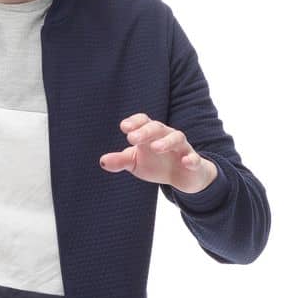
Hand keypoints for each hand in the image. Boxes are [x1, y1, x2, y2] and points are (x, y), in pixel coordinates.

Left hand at [99, 113, 218, 191]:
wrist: (183, 177)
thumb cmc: (156, 164)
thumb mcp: (135, 163)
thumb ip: (120, 160)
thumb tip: (102, 161)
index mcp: (151, 134)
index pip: (143, 121)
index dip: (135, 122)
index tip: (124, 127)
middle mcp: (167, 136)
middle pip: (158, 127)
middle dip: (145, 131)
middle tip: (133, 138)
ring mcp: (182, 148)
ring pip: (177, 138)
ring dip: (166, 142)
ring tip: (155, 148)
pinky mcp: (194, 162)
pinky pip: (194, 158)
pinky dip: (191, 159)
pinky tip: (186, 161)